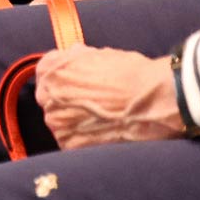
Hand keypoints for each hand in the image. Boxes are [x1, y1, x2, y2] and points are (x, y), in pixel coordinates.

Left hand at [35, 46, 185, 147]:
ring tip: (98, 117)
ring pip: (58, 120)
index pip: (45, 71)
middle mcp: (48, 96)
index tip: (74, 79)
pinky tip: (100, 131)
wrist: (153, 101)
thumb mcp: (101, 54)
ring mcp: (57, 123)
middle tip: (89, 100)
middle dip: (66, 97)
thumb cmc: (131, 74)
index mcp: (53, 70)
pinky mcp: (70, 146)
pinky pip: (69, 140)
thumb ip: (78, 58)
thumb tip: (73, 56)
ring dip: (72, 118)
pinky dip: (81, 137)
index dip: (62, 74)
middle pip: (49, 97)